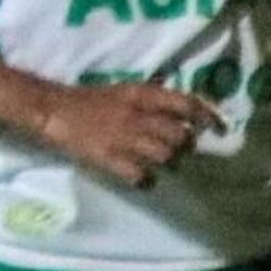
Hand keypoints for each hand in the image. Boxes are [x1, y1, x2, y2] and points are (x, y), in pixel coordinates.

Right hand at [28, 80, 220, 186]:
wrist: (53, 110)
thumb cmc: (87, 99)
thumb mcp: (123, 90)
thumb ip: (150, 99)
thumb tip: (179, 108)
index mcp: (142, 95)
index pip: (185, 104)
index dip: (206, 117)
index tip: (217, 128)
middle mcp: (139, 116)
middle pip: (180, 136)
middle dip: (184, 145)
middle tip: (178, 150)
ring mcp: (125, 139)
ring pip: (165, 156)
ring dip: (167, 163)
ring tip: (159, 164)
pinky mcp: (110, 158)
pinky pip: (140, 175)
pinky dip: (145, 180)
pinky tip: (141, 179)